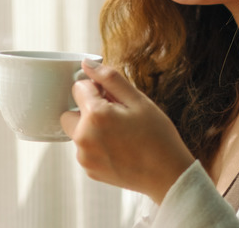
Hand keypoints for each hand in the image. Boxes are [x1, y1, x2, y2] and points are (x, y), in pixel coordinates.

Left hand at [60, 59, 194, 203]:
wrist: (168, 175)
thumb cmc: (157, 136)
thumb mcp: (138, 100)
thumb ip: (109, 78)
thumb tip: (86, 63)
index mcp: (95, 115)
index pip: (78, 88)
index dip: (96, 89)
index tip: (114, 98)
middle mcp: (83, 137)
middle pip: (70, 112)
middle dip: (87, 109)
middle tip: (115, 115)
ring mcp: (84, 157)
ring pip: (77, 131)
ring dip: (91, 128)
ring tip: (120, 134)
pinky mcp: (89, 170)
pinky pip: (85, 149)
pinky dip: (96, 145)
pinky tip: (119, 148)